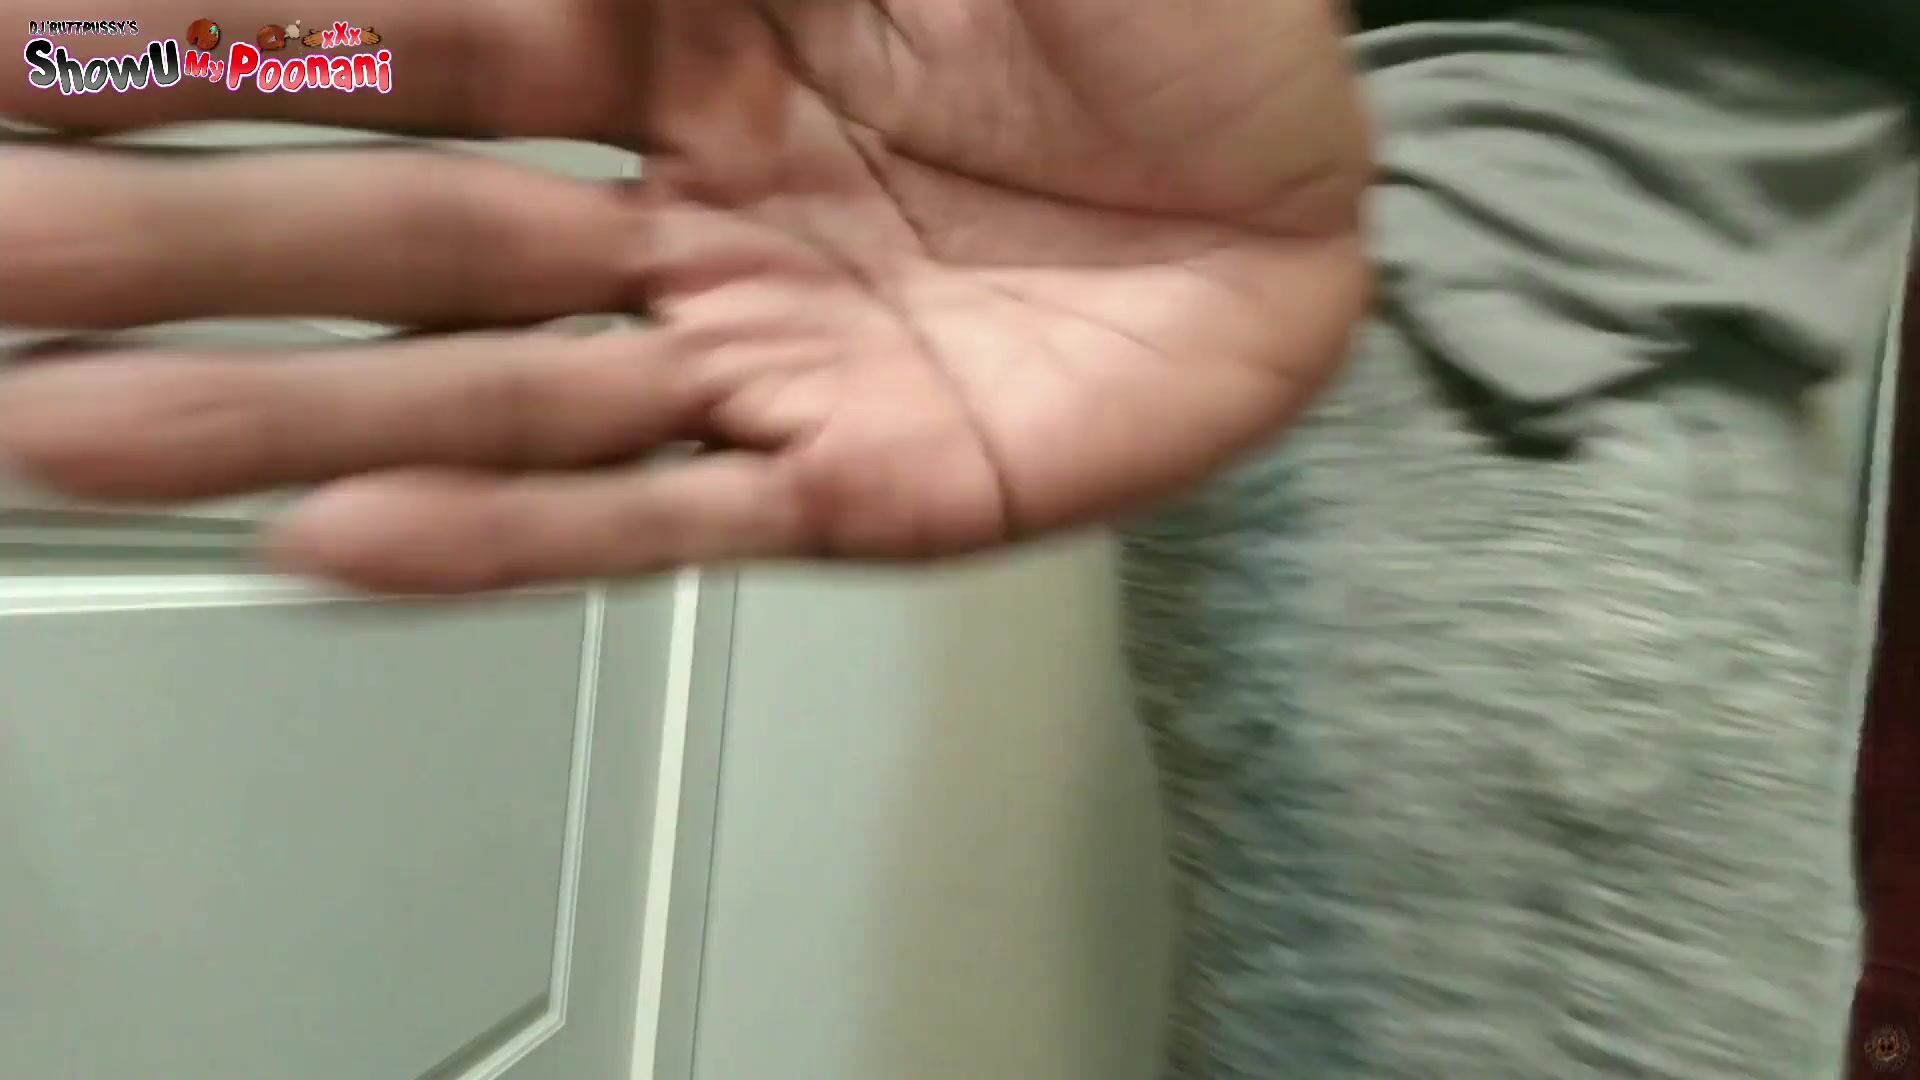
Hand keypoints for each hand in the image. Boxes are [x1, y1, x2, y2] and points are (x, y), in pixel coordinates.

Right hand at [0, 0, 1369, 591]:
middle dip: (179, 242)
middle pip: (393, 225)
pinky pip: (660, 519)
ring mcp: (762, 351)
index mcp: (682, 25)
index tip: (32, 51)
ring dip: (277, 420)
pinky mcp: (858, 486)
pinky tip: (335, 541)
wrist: (1312, 184)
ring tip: (79, 434)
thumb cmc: (1165, 5)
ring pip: (489, 393)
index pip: (402, 31)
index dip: (214, 41)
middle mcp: (689, 201)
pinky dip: (502, 537)